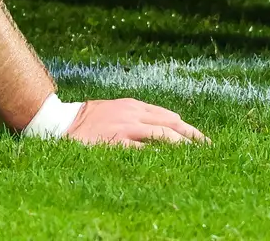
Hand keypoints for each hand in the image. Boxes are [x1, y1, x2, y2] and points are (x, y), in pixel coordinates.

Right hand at [65, 97, 206, 146]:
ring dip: (180, 144)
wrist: (63, 122)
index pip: (168, 116)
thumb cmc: (90, 118)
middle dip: (191, 135)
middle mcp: (133, 114)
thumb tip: (166, 123)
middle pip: (170, 124)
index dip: (186, 128)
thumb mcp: (117, 110)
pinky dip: (156, 155)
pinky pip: (141, 149)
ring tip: (195, 155)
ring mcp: (125, 128)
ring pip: (161, 134)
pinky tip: (169, 162)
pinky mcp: (116, 141)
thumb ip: (139, 116)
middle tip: (207, 147)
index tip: (200, 139)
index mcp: (134, 106)